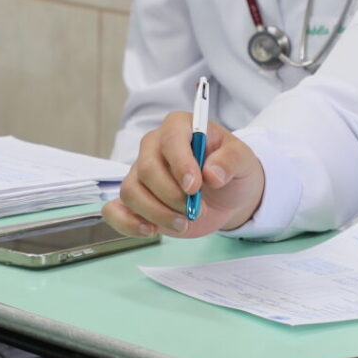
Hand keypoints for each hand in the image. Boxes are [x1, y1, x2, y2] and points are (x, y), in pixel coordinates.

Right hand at [104, 113, 265, 237]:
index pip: (171, 140)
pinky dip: (127, 223)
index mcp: (179, 127)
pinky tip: (150, 230)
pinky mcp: (134, 199)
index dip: (181, 164)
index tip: (195, 187)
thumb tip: (212, 174)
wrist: (225, 195)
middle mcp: (153, 147)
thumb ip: (230, 161)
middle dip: (171, 196)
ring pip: (131, 192)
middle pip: (147, 169)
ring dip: (157, 213)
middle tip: (195, 210)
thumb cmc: (229, 169)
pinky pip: (115, 210)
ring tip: (183, 223)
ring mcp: (139, 173)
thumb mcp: (243, 160)